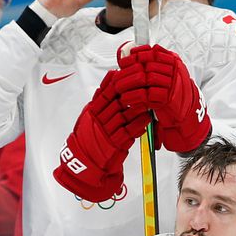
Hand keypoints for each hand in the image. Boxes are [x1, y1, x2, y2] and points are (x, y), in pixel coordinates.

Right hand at [53, 70, 151, 201]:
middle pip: (117, 102)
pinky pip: (129, 132)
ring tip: (148, 101)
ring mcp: (106, 132)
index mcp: (92, 111)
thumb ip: (101, 96)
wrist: (86, 160)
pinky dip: (139, 124)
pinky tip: (146, 118)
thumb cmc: (90, 135)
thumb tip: (110, 76)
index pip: (106, 93)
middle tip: (144, 85)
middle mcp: (99, 120)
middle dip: (132, 93)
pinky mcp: (115, 144)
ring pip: (124, 115)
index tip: (129, 76)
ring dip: (138, 108)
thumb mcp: (90, 114)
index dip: (118, 83)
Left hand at [118, 44, 210, 151]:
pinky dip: (134, 96)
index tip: (124, 61)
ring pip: (146, 79)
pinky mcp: (167, 99)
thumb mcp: (165, 73)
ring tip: (118, 87)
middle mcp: (174, 71)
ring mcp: (172, 84)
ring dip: (129, 83)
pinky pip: (147, 95)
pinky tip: (126, 98)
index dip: (136, 56)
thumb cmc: (172, 91)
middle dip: (128, 71)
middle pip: (146, 66)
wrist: (185, 111)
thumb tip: (131, 54)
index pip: (153, 53)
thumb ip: (152, 62)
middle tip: (117, 76)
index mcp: (173, 61)